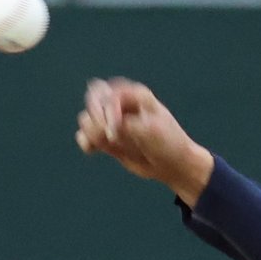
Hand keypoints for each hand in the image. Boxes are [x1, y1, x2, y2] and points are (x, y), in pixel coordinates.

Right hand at [76, 77, 213, 206]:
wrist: (175, 166)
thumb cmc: (169, 144)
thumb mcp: (151, 130)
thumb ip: (126, 124)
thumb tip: (104, 128)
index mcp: (134, 95)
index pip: (108, 93)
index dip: (107, 110)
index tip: (116, 130)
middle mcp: (122, 105)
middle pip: (93, 99)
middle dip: (95, 116)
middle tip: (108, 136)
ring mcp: (114, 122)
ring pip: (87, 118)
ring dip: (90, 130)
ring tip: (105, 144)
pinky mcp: (108, 139)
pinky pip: (86, 135)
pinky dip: (85, 141)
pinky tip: (91, 151)